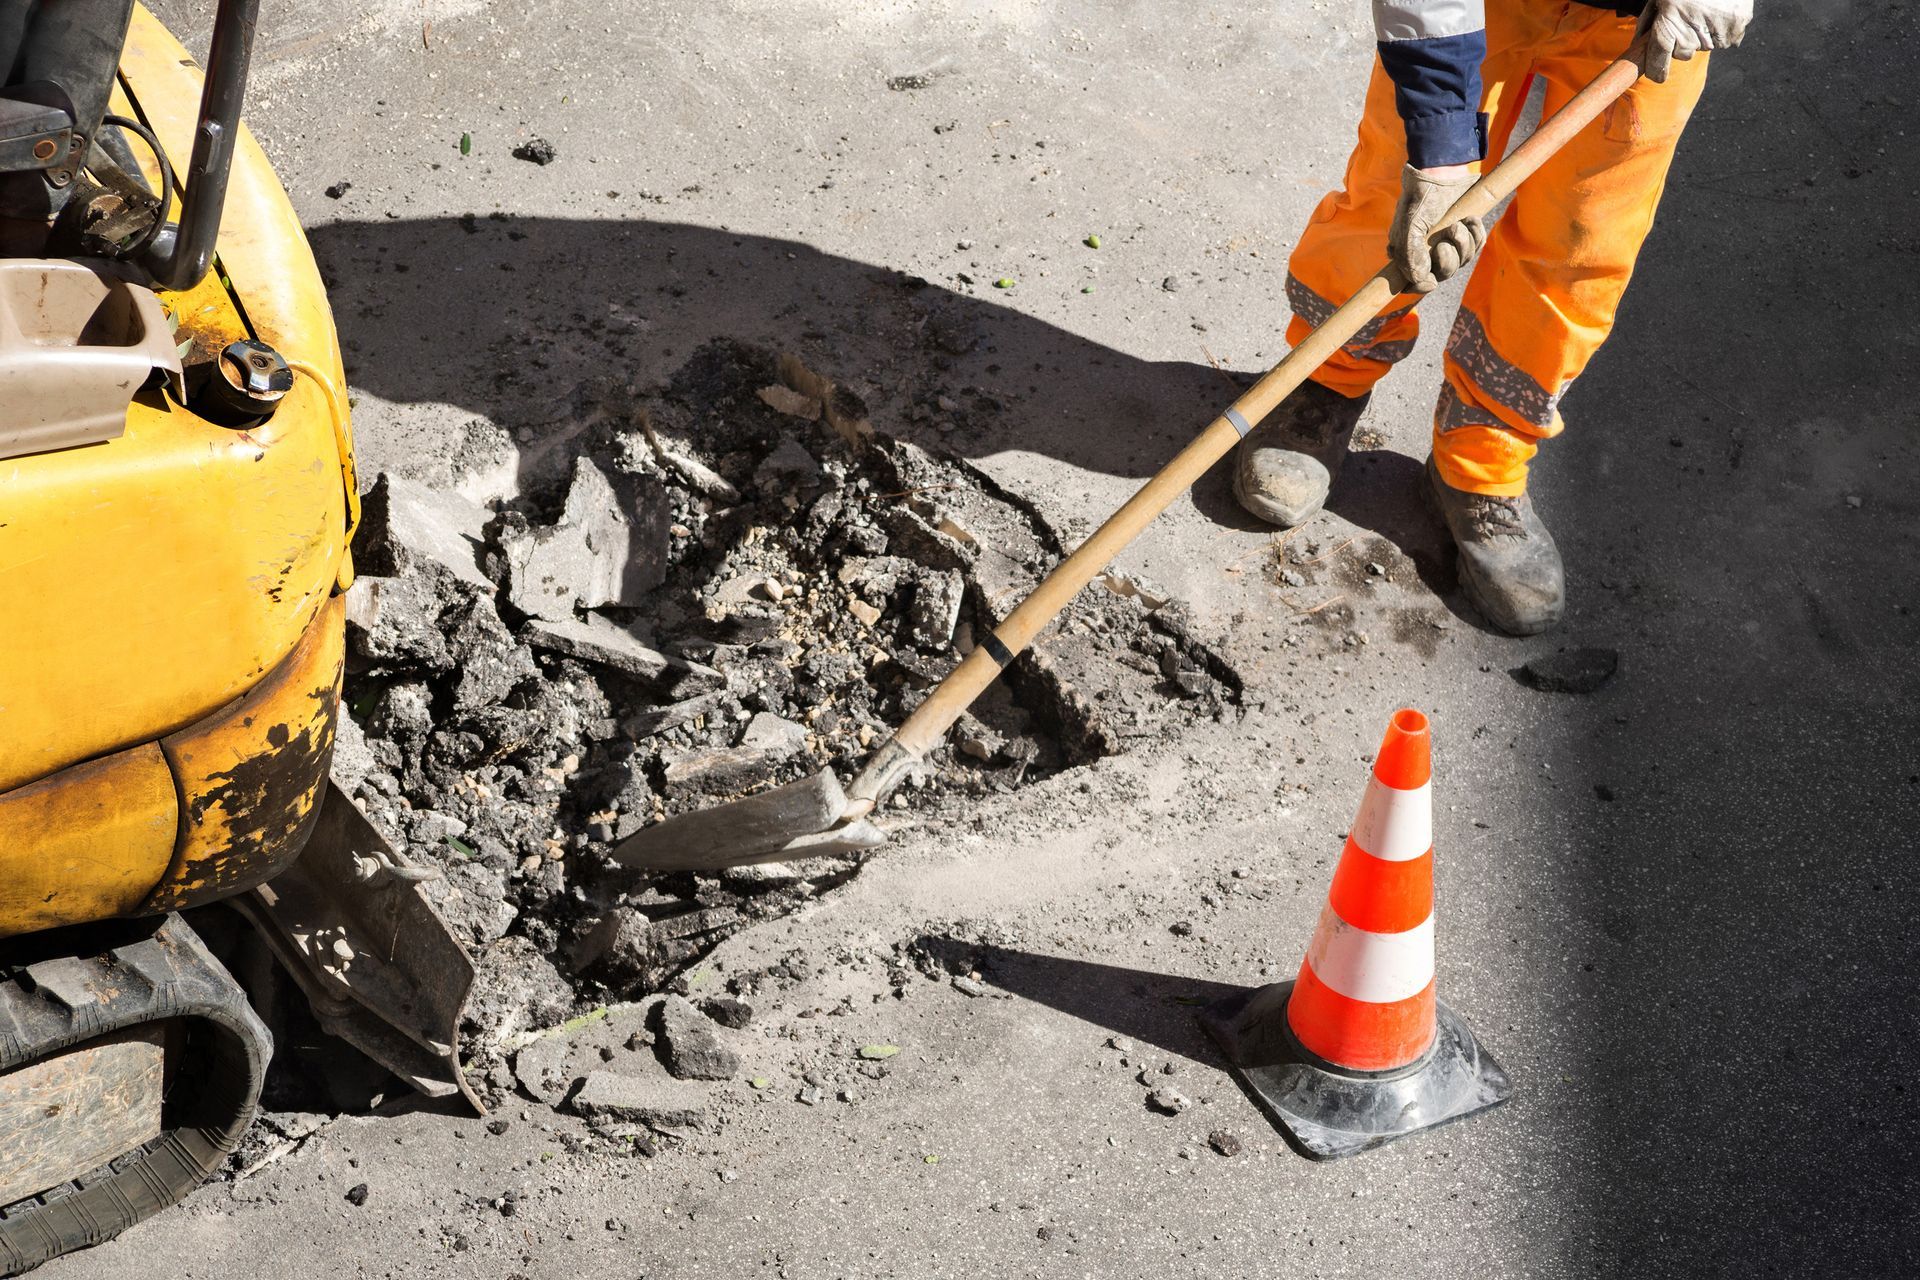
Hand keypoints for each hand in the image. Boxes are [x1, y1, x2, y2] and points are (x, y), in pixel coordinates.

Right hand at [1388, 164, 1484, 293]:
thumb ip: (1410, 256)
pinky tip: (1470, 219)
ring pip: (1461, 261)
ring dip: (1464, 243)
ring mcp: (1447, 242)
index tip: (1430, 280)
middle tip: (1449, 234)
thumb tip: (1421, 281)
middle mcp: (1426, 251)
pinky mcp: (1466, 232)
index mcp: (1407, 252)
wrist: (1443, 169)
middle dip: (1449, 259)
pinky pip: (1476, 247)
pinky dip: (1476, 235)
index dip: (1421, 286)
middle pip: (1442, 274)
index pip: (1413, 282)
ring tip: (1460, 222)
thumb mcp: (1410, 224)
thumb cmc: (1422, 195)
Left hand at [1638, 0, 1751, 83]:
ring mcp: (1718, 29)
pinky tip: (1719, 11)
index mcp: (1670, 19)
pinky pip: (1726, 40)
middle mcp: (1693, 28)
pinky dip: (1722, 30)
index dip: (1656, 69)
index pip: (1658, 59)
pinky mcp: (1737, 26)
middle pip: (1683, 54)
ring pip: (1705, 47)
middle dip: (1682, 42)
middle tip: (1688, 18)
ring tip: (1705, 10)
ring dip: (1704, 35)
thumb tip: (1637, 47)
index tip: (1657, 74)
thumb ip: (1647, 23)